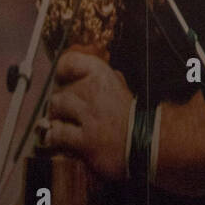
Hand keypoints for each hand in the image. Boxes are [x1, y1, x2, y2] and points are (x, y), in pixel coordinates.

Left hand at [41, 47, 132, 181]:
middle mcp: (93, 91)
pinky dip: (55, 136)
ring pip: (55, 108)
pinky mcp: (85, 140)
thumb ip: (102, 78)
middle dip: (62, 101)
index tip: (61, 79)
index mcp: (102, 75)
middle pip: (60, 89)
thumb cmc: (134, 116)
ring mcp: (88, 116)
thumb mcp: (120, 86)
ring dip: (57, 116)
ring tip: (65, 123)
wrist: (148, 142)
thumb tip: (86, 71)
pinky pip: (57, 133)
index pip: (69, 62)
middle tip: (67, 110)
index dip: (62, 71)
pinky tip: (61, 138)